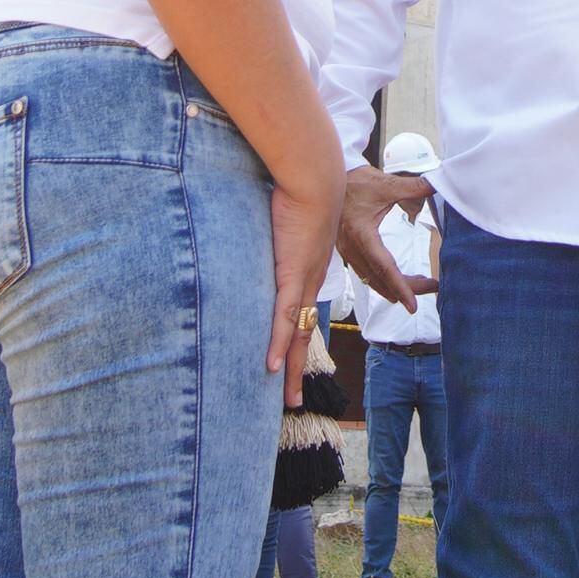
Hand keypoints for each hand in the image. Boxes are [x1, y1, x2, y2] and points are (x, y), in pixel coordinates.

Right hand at [269, 171, 344, 395]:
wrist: (316, 178)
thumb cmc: (300, 190)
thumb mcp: (286, 218)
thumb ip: (273, 231)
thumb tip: (262, 229)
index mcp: (309, 272)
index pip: (302, 315)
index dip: (297, 342)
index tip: (292, 362)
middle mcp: (310, 283)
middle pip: (304, 336)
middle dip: (299, 370)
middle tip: (294, 399)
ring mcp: (302, 282)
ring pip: (297, 336)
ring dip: (292, 369)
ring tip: (290, 398)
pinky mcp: (292, 275)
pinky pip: (284, 318)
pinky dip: (279, 344)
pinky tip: (273, 368)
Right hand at [334, 161, 425, 312]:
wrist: (332, 180)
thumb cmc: (356, 182)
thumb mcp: (386, 184)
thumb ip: (413, 187)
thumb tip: (436, 185)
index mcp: (362, 235)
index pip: (383, 267)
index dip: (400, 286)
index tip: (412, 304)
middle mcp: (352, 248)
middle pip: (379, 279)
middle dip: (405, 289)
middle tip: (430, 288)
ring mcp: (348, 251)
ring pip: (372, 279)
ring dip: (394, 287)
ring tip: (419, 286)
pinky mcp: (347, 250)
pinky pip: (365, 272)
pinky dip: (382, 280)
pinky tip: (395, 280)